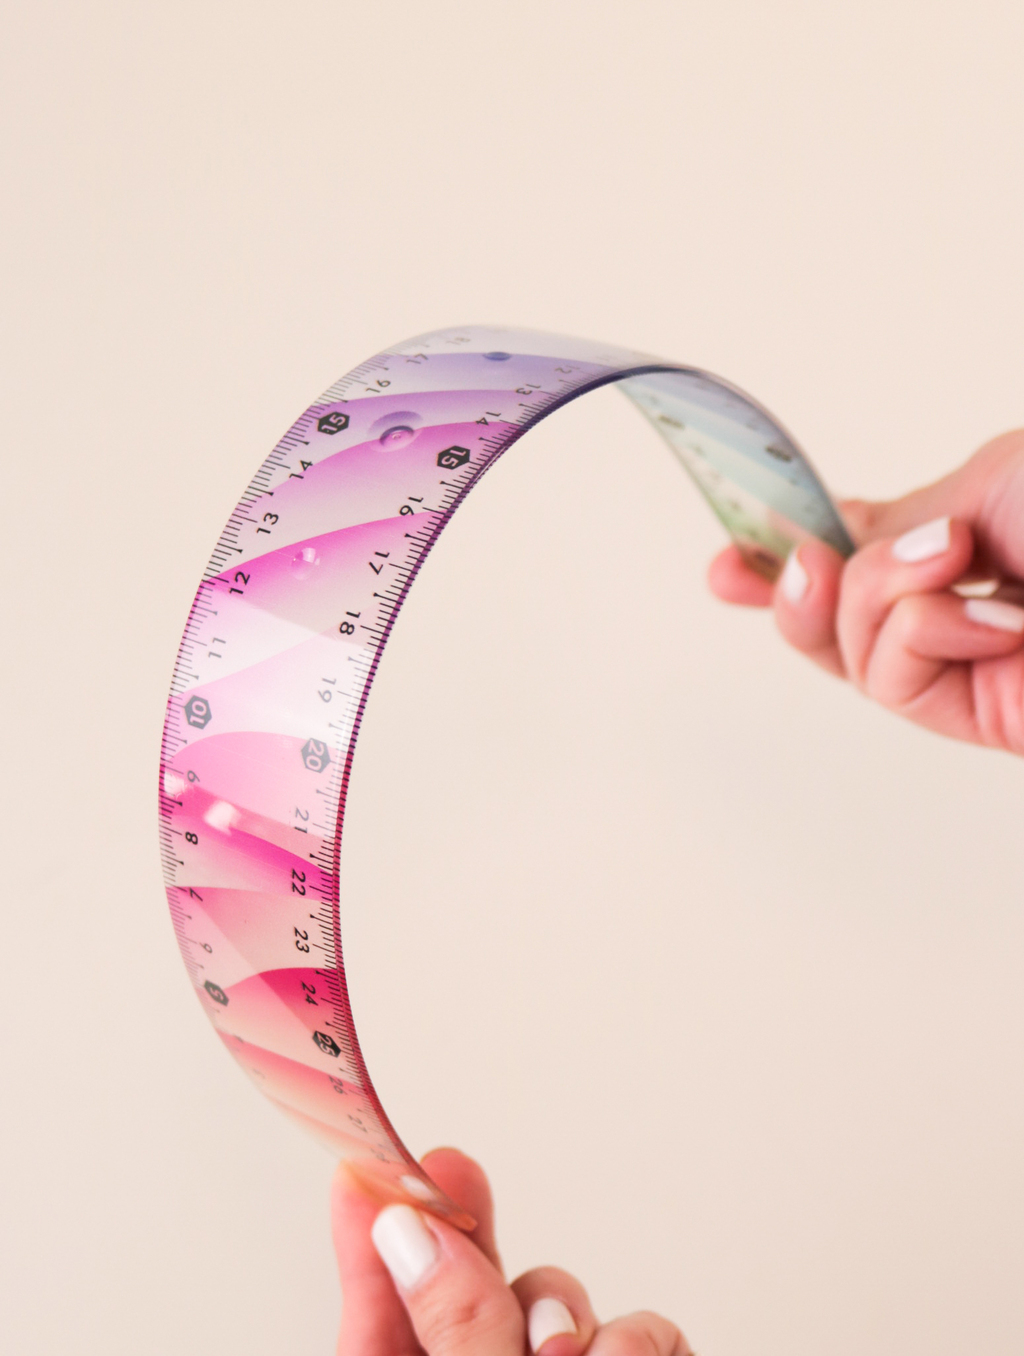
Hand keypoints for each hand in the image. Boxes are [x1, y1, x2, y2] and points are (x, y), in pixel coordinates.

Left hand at [332, 1146, 690, 1355]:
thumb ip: (455, 1333)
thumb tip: (410, 1236)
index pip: (377, 1326)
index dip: (369, 1242)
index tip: (361, 1168)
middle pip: (464, 1294)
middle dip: (463, 1232)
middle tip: (448, 1167)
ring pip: (555, 1301)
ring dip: (566, 1308)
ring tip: (567, 1355)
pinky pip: (640, 1331)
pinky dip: (638, 1340)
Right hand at [708, 429, 1023, 752]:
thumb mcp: (982, 480)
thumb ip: (896, 522)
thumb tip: (832, 537)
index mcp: (971, 551)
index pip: (857, 565)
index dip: (783, 568)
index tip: (727, 566)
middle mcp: (963, 614)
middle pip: (832, 623)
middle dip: (796, 592)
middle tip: (806, 562)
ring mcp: (970, 670)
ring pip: (849, 651)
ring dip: (877, 595)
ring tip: (950, 559)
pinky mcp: (980, 717)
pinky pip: (889, 681)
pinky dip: (921, 634)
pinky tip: (993, 621)